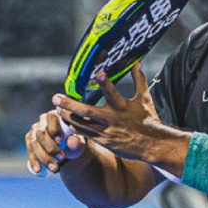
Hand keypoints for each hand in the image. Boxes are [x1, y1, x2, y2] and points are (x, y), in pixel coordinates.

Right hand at [25, 106, 86, 175]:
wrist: (68, 150)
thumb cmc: (75, 142)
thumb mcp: (79, 143)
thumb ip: (77, 142)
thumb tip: (73, 141)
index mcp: (56, 114)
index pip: (51, 118)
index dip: (54, 129)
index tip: (61, 141)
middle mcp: (43, 120)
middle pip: (41, 133)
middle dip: (51, 148)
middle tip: (62, 159)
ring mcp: (34, 130)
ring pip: (34, 143)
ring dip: (44, 158)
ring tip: (55, 169)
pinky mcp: (30, 141)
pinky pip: (30, 151)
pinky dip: (34, 162)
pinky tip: (38, 171)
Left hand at [54, 70, 185, 171]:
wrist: (151, 144)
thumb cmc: (148, 119)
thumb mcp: (144, 98)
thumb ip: (139, 80)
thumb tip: (137, 63)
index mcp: (122, 106)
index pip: (112, 92)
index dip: (104, 83)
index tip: (97, 73)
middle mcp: (111, 119)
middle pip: (87, 111)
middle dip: (70, 104)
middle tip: (56, 97)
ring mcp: (106, 131)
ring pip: (81, 124)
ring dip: (67, 116)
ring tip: (56, 109)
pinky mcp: (103, 141)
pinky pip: (85, 134)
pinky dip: (76, 128)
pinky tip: (68, 122)